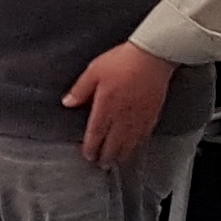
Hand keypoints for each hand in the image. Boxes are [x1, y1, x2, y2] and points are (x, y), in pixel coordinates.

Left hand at [61, 42, 179, 169]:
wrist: (152, 56)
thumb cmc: (122, 61)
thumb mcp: (94, 71)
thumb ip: (80, 89)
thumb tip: (67, 103)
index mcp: (106, 107)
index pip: (96, 134)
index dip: (91, 147)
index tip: (88, 155)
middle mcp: (122, 117)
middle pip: (114, 144)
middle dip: (107, 156)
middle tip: (102, 164)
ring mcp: (139, 117)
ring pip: (130, 143)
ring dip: (122, 154)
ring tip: (117, 161)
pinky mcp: (153, 113)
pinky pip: (144, 135)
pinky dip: (138, 144)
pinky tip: (135, 146)